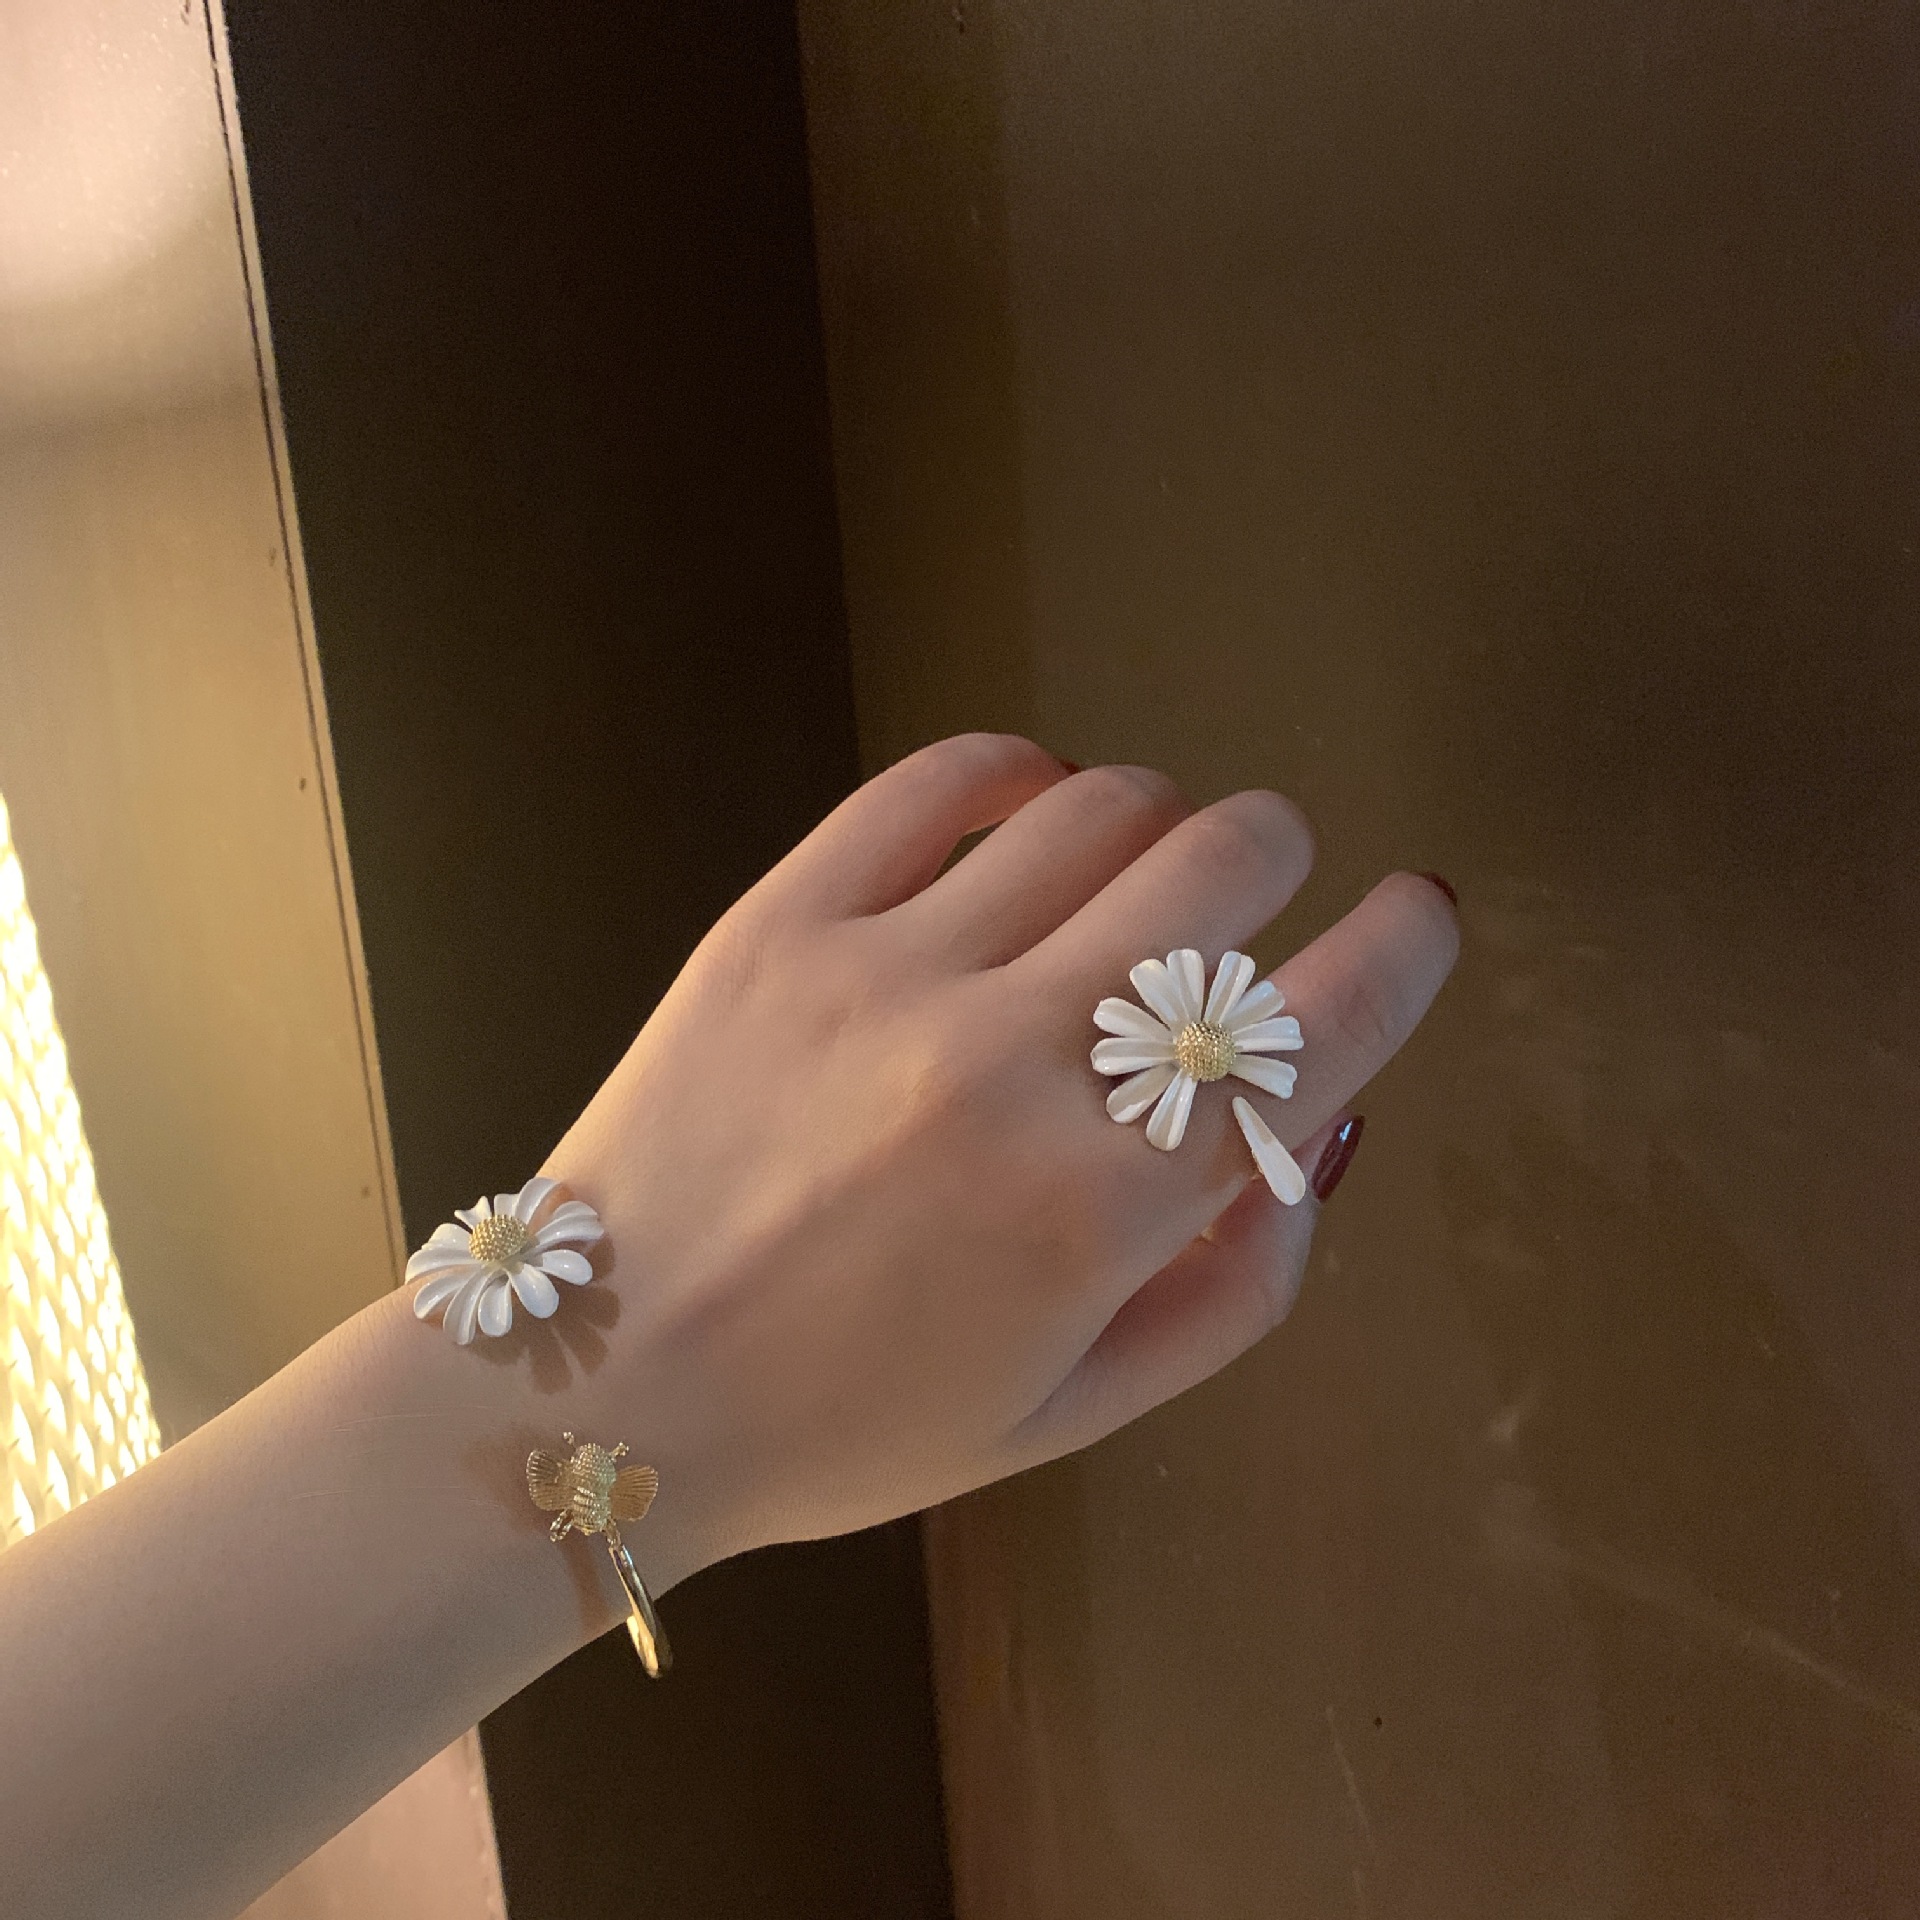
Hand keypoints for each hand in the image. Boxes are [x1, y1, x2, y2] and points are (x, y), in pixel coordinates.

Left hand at [540, 735, 1457, 1580]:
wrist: (609, 1382)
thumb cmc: (847, 1421)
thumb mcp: (1069, 1410)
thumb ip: (1227, 1287)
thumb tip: (1312, 1142)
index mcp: (1097, 1206)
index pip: (1312, 1028)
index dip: (1401, 948)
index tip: (1420, 910)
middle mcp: (1011, 1064)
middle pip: (1220, 869)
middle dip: (1278, 860)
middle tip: (1253, 892)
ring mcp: (890, 973)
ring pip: (1098, 809)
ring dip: (1157, 818)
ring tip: (1129, 869)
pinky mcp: (784, 918)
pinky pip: (937, 784)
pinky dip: (1017, 772)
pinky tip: (1031, 804)